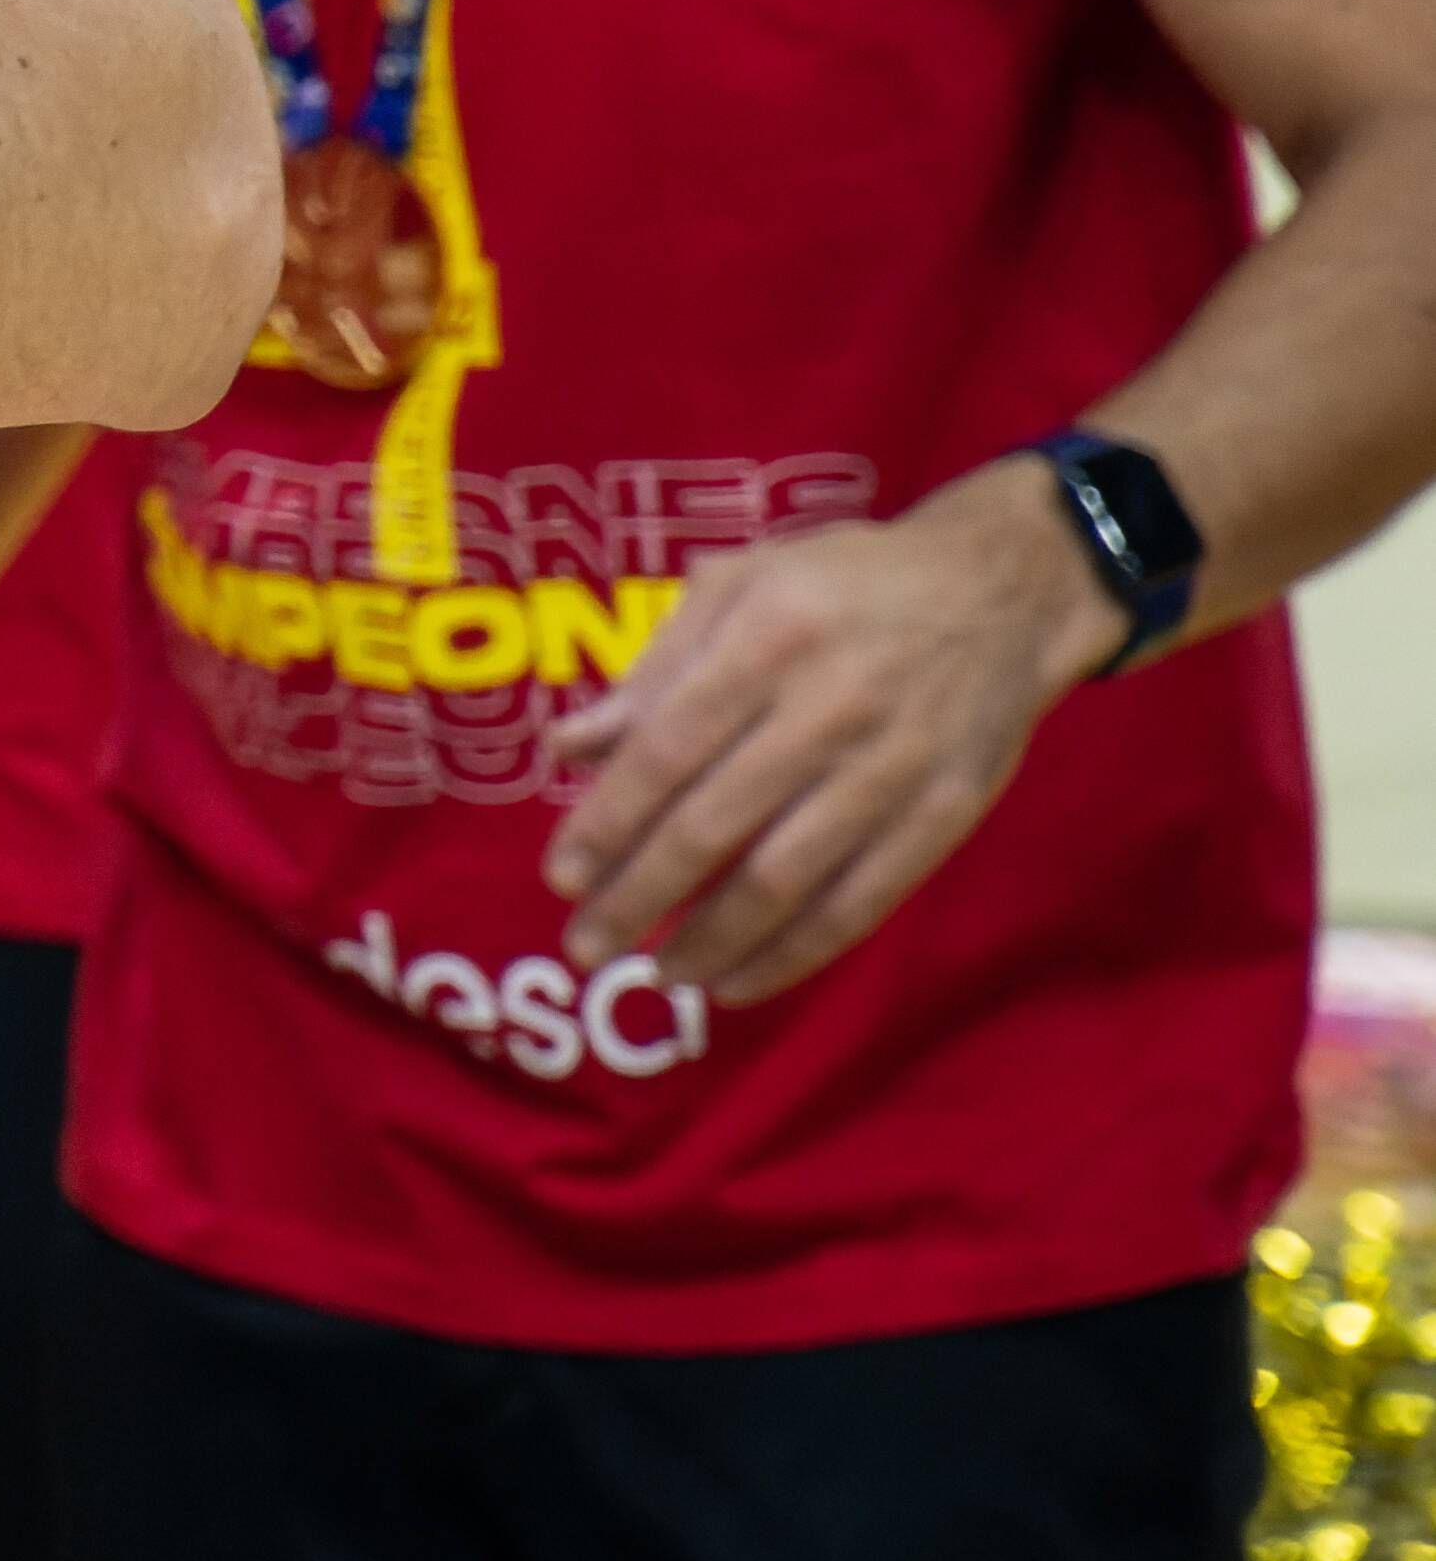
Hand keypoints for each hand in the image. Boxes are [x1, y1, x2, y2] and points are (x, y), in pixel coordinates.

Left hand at [534, 467, 1117, 995]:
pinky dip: (796, 952)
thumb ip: (654, 671)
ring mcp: (896, 769)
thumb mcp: (740, 584)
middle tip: (586, 944)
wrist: (1001, 591)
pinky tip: (740, 979)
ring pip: (787, 879)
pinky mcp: (947, 815)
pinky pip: (862, 902)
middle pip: (717, 824)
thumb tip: (569, 749)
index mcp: (768, 641)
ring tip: (658, 974)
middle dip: (641, 895)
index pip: (668, 750)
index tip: (560, 877)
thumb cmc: (845, 581)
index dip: (609, 822)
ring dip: (713, 939)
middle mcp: (830, 710)